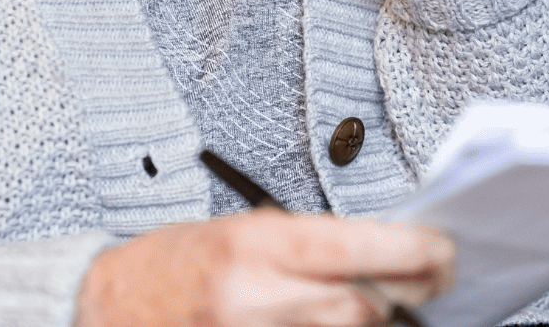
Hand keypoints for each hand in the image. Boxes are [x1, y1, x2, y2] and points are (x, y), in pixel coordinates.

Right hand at [74, 210, 453, 326]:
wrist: (105, 308)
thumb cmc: (174, 264)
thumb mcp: (240, 231)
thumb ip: (307, 243)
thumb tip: (381, 251)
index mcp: (254, 248)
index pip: (359, 250)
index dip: (415, 252)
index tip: (442, 249)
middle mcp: (255, 299)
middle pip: (365, 306)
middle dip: (412, 293)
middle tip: (437, 277)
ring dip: (384, 322)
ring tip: (403, 303)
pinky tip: (362, 323)